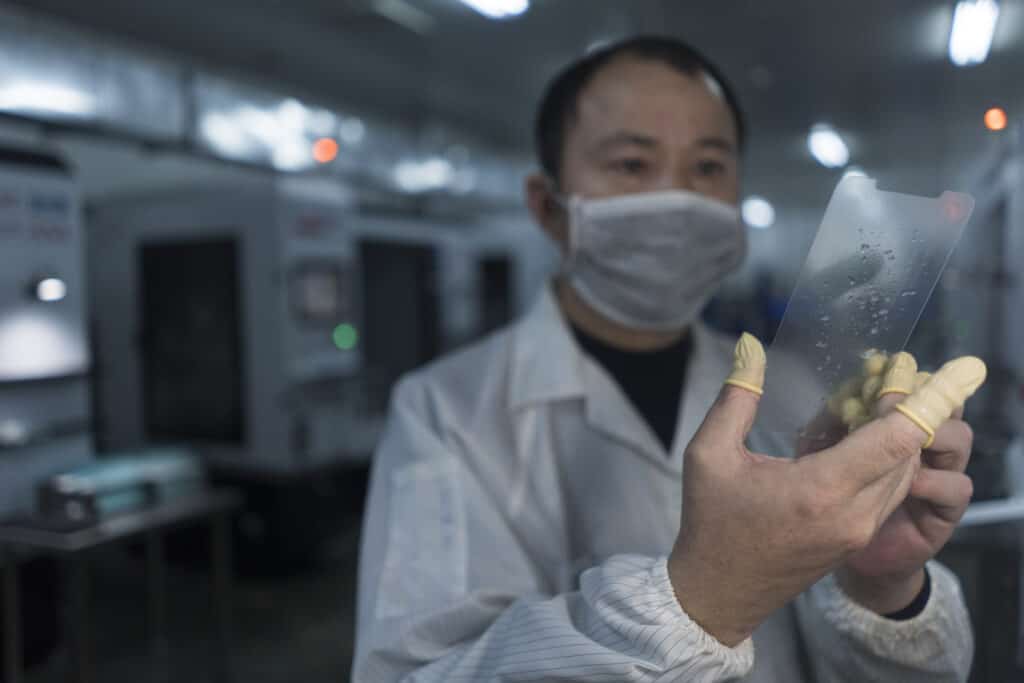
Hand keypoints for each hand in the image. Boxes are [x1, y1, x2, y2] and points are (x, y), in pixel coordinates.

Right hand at [667, 335, 984, 646]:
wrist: (719, 592)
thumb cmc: (710, 521)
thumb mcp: (708, 453)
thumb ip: (735, 397)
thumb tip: (749, 344)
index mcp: (820, 490)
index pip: (895, 438)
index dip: (906, 397)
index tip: (899, 364)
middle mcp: (852, 514)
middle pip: (908, 450)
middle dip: (902, 407)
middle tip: (885, 371)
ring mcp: (859, 531)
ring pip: (903, 471)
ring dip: (896, 433)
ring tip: (870, 397)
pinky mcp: (858, 539)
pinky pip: (888, 490)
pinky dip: (885, 458)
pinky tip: (860, 434)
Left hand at [837, 358, 978, 613]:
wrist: (851, 562)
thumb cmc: (828, 502)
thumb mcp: (818, 455)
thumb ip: (828, 423)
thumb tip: (831, 393)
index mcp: (892, 427)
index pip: (908, 389)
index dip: (899, 376)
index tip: (877, 363)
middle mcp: (921, 446)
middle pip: (942, 403)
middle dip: (921, 393)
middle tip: (892, 389)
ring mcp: (937, 478)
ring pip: (957, 438)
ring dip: (932, 430)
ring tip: (901, 431)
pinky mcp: (943, 514)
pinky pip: (956, 488)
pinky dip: (936, 480)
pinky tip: (910, 480)